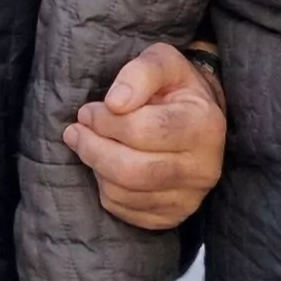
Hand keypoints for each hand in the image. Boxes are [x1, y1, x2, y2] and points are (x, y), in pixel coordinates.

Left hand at [66, 43, 224, 230]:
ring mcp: (189, 198)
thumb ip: (140, 72)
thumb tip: (115, 102)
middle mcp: (203, 168)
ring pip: (124, 193)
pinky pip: (124, 211)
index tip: (88, 111)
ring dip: (96, 168)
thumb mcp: (163, 62)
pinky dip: (106, 189)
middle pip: (132, 169)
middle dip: (93, 149)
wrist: (199, 120)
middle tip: (76, 131)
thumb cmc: (175, 88)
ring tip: (90, 146)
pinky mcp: (172, 217)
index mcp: (205, 125)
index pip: (145, 130)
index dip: (106, 121)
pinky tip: (107, 167)